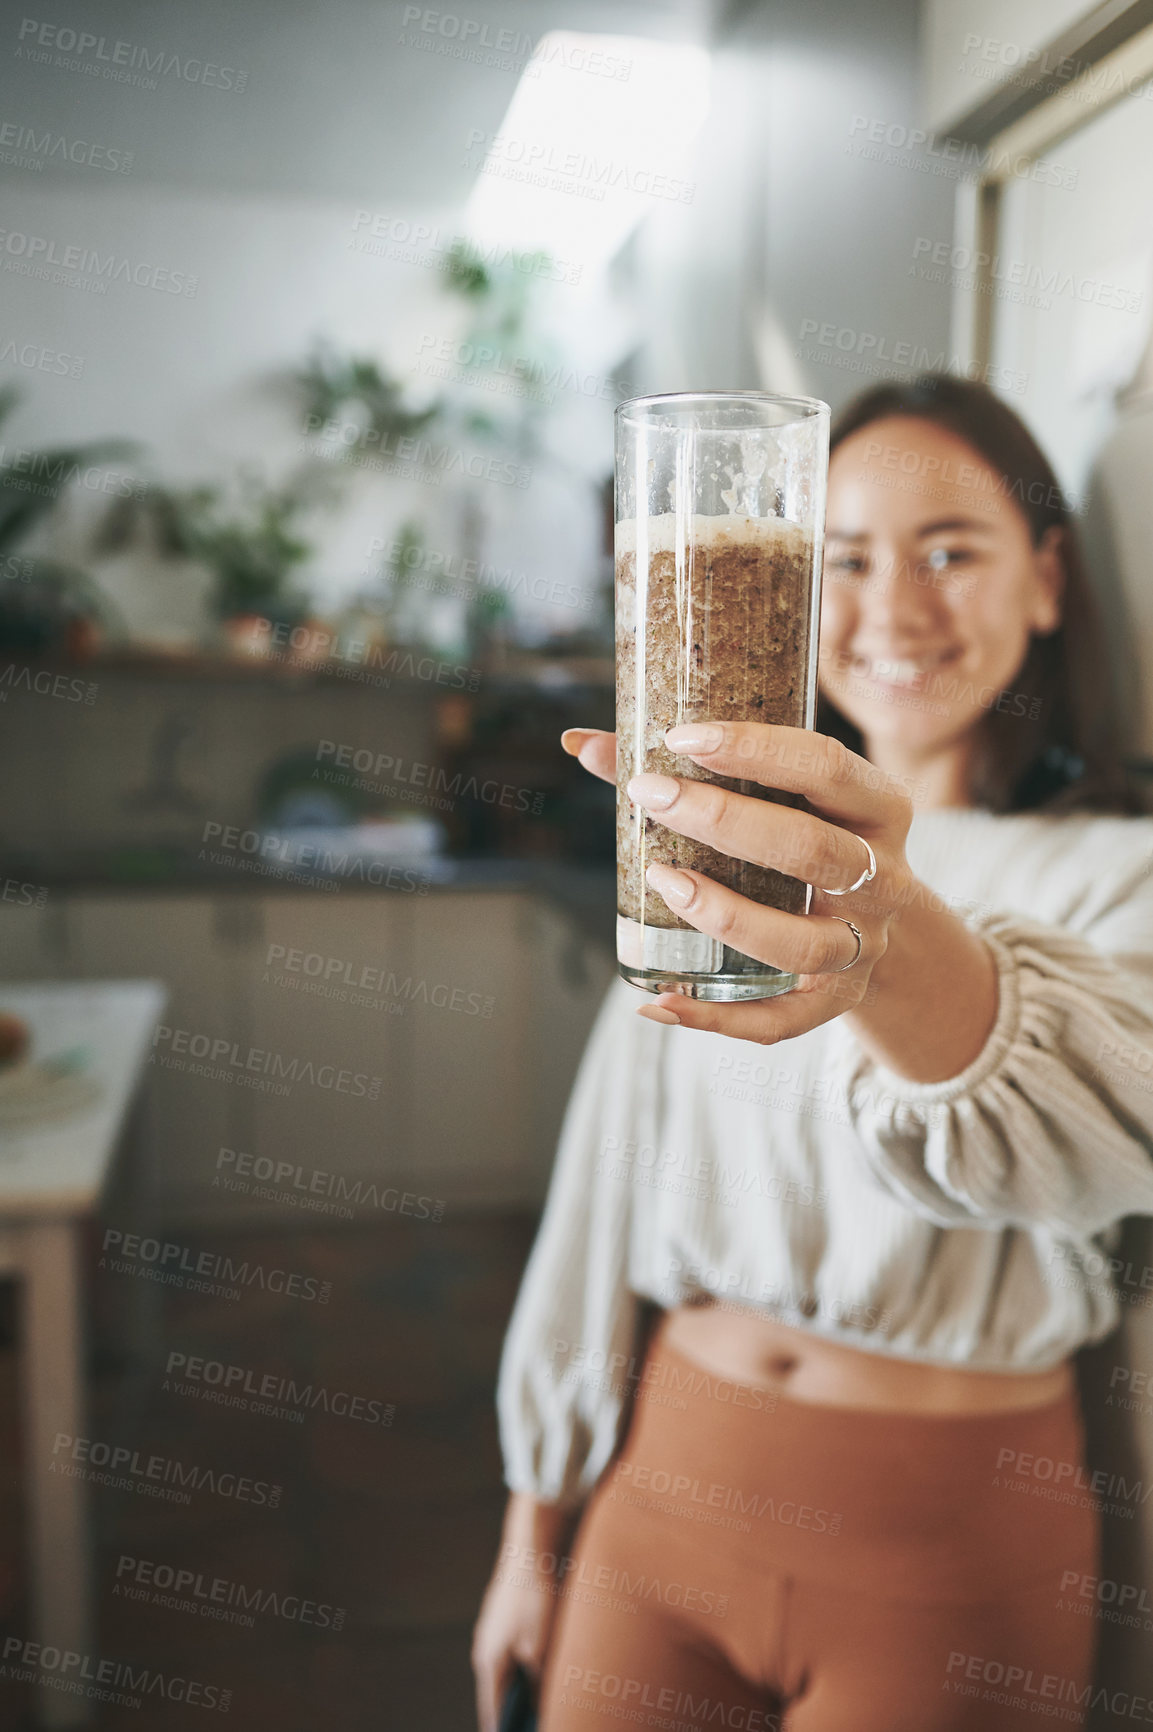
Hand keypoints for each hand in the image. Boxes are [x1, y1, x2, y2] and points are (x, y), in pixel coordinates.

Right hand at [472, 1493, 573, 1731]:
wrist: (528, 1553)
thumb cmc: (533, 1600)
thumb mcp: (538, 1648)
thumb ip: (536, 1679)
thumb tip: (537, 1702)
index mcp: (488, 1661)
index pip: (491, 1708)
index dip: (502, 1726)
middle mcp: (483, 1647)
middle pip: (497, 1688)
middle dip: (513, 1705)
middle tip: (530, 1718)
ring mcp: (491, 1629)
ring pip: (505, 1666)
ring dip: (519, 1680)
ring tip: (537, 1692)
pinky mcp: (501, 1615)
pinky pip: (510, 1647)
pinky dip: (521, 1659)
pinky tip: (538, 1659)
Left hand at [562, 721, 916, 1045]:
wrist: (879, 925)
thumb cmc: (808, 839)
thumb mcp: (781, 798)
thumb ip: (688, 771)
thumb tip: (583, 744)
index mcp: (876, 808)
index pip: (825, 767)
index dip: (756, 750)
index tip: (682, 739)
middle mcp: (881, 878)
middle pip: (812, 850)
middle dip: (724, 821)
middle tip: (651, 796)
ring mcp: (861, 946)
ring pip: (801, 944)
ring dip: (725, 916)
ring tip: (662, 882)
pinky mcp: (834, 1002)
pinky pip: (778, 1022)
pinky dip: (715, 1019)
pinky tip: (657, 1000)